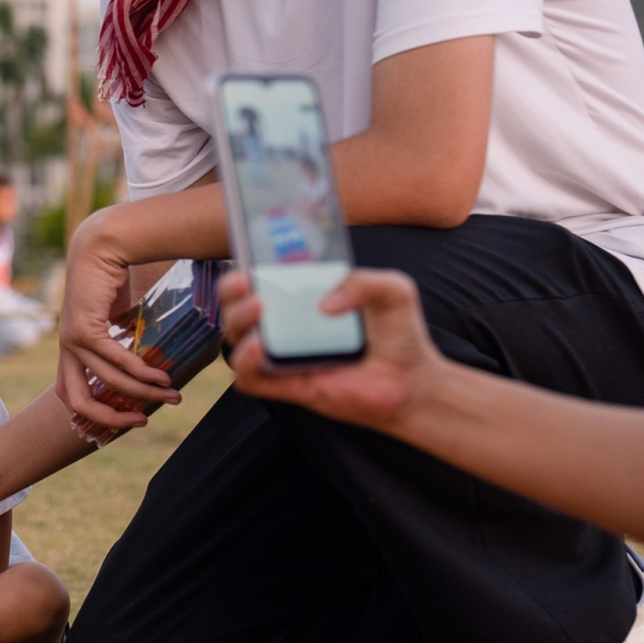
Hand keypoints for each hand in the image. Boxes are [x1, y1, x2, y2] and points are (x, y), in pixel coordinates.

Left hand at [53, 215, 175, 431]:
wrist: (102, 248)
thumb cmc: (114, 282)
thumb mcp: (119, 322)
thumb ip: (127, 346)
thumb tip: (151, 368)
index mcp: (71, 351)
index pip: (73, 396)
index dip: (96, 414)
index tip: (128, 418)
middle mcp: (66, 350)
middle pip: (78, 403)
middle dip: (111, 418)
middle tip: (142, 422)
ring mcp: (72, 341)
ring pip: (108, 382)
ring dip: (142, 392)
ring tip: (171, 394)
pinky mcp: (84, 329)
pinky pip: (115, 360)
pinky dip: (140, 372)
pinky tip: (161, 376)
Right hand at [219, 268, 442, 435]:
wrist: (413, 381)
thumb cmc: (399, 334)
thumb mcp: (392, 290)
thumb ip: (362, 281)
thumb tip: (324, 305)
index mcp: (302, 299)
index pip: (260, 278)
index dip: (244, 265)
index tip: (246, 255)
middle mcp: (285, 326)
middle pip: (236, 306)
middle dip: (229, 290)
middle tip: (245, 281)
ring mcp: (283, 357)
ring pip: (235, 340)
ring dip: (237, 321)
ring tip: (258, 308)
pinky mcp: (288, 386)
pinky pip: (250, 379)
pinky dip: (246, 362)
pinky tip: (260, 347)